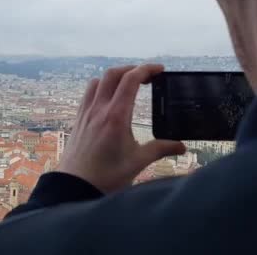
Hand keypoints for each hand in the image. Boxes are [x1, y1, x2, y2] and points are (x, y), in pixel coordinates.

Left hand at [58, 64, 185, 193]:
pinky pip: (89, 93)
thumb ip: (160, 149)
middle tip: (148, 76)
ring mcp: (86, 112)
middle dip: (132, 69)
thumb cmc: (106, 176)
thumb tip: (181, 147)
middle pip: (113, 74)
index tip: (160, 70)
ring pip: (98, 80)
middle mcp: (99, 109)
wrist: (74, 187)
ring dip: (115, 76)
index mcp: (116, 116)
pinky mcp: (79, 119)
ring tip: (128, 84)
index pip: (131, 80)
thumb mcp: (137, 162)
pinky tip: (109, 99)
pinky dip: (101, 87)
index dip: (147, 69)